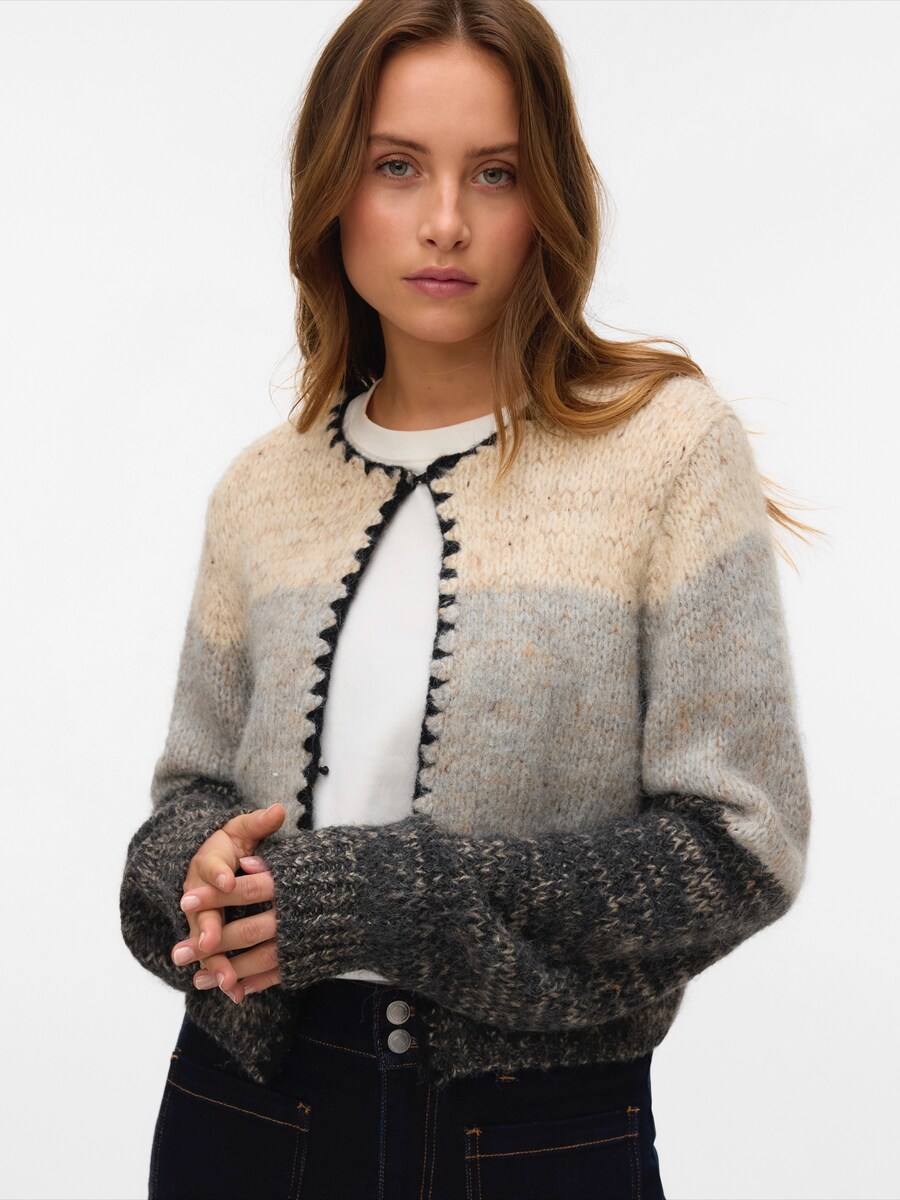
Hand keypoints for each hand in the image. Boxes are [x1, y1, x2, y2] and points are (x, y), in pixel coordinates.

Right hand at [170, 803, 285, 1002]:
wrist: (204, 865)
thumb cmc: (230, 846)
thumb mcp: (241, 831)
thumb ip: (258, 823)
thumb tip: (279, 808)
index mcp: (207, 864)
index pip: (210, 867)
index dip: (218, 876)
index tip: (226, 881)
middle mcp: (198, 895)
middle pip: (202, 915)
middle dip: (208, 931)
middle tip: (213, 945)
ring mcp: (202, 920)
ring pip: (206, 944)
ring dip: (216, 963)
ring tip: (229, 983)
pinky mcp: (209, 938)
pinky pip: (214, 960)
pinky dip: (224, 976)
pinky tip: (238, 994)